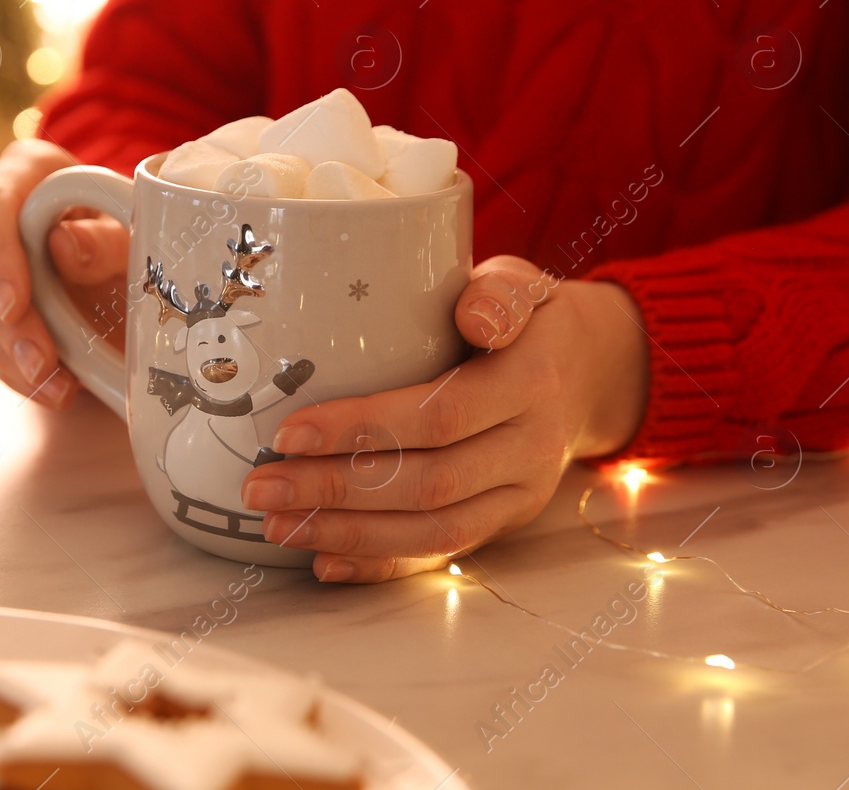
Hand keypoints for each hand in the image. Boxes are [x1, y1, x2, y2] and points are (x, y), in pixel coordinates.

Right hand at [0, 139, 129, 406]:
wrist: (112, 249)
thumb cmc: (123, 226)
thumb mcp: (132, 227)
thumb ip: (106, 237)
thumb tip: (63, 247)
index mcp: (23, 169)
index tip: (14, 304)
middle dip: (5, 323)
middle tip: (43, 364)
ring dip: (5, 353)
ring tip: (53, 385)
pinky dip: (6, 367)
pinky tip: (41, 386)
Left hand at [240, 256, 650, 582]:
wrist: (588, 371)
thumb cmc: (528, 319)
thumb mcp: (521, 285)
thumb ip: (498, 295)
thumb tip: (473, 316)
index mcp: (529, 383)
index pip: (440, 415)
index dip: (363, 429)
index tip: (289, 433)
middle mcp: (530, 448)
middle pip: (428, 484)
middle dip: (335, 491)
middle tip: (260, 489)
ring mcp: (520, 494)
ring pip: (433, 531)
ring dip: (347, 534)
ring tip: (278, 526)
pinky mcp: (504, 522)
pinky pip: (442, 555)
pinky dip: (380, 564)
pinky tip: (324, 561)